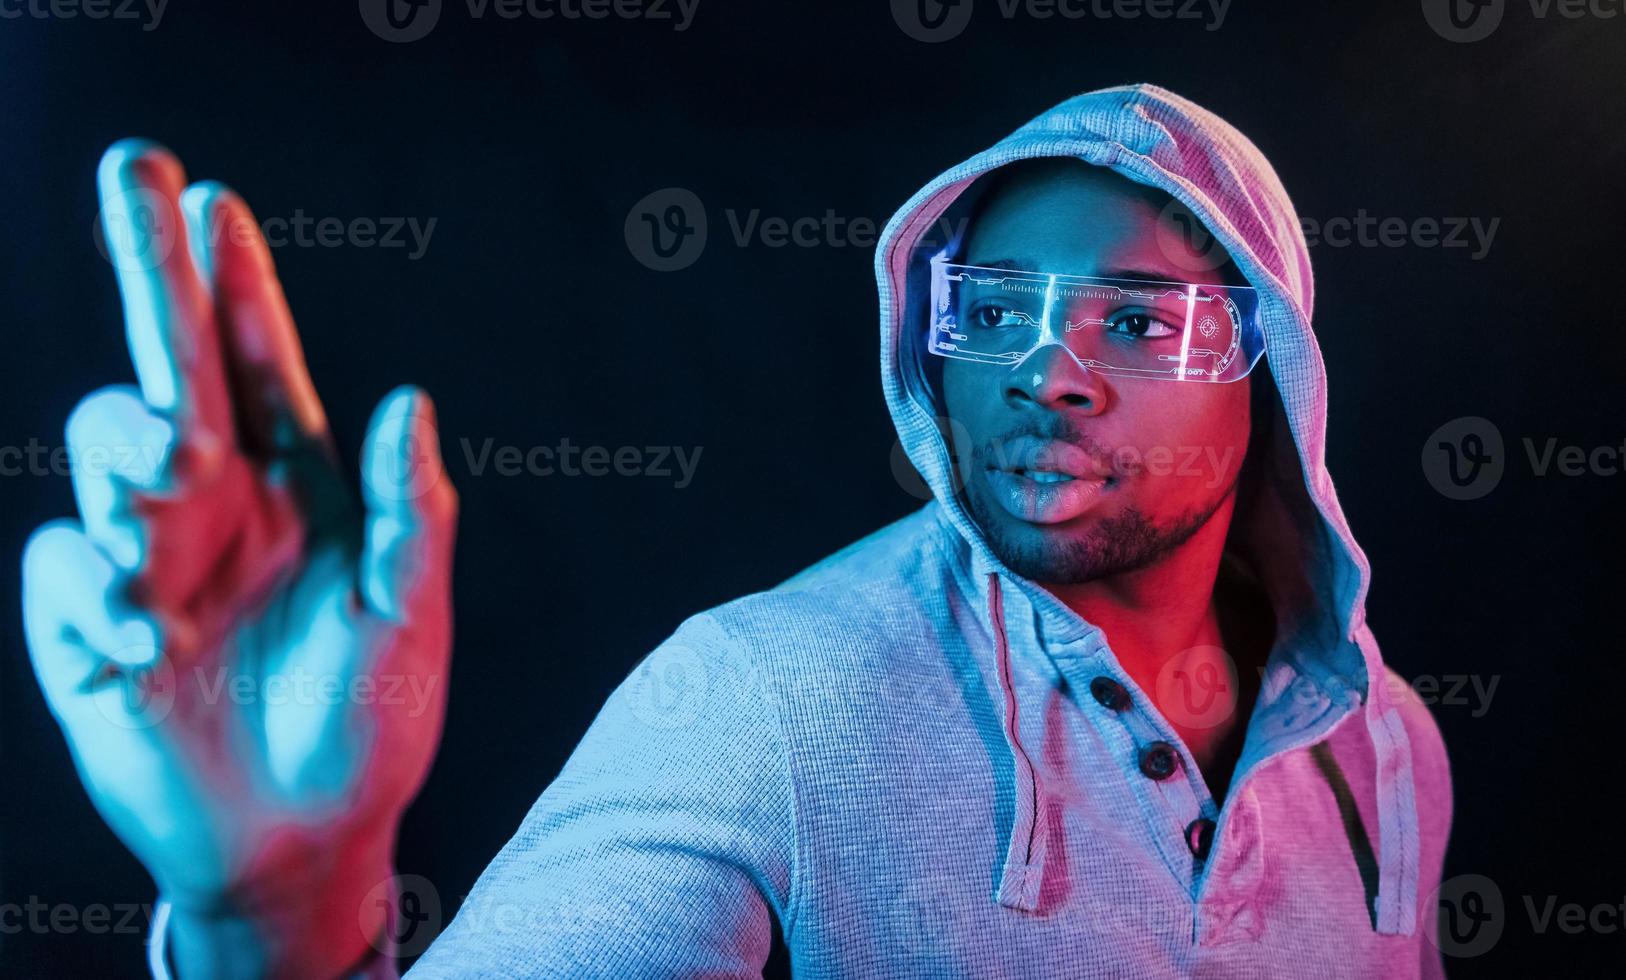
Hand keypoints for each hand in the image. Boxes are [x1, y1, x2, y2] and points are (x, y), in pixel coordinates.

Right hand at [21, 141, 456, 977]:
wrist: (304, 839)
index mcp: (298, 488)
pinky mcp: (90, 626)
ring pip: (101, 445)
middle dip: (150, 267)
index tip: (214, 198)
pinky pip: (65, 573)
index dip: (237, 285)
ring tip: (163, 481)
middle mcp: (216, 504)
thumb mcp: (408, 618)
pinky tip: (148, 650)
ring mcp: (148, 559)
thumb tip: (414, 397)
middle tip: (133, 166)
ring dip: (122, 442)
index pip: (262, 365)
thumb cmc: (372, 723)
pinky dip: (96, 597)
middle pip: (168, 365)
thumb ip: (412, 515)